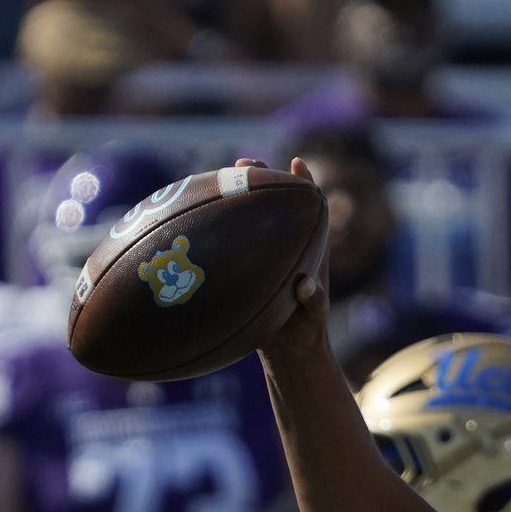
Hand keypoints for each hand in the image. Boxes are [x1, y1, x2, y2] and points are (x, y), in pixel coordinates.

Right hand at [237, 158, 331, 358]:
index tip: (298, 162)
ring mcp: (262, 255)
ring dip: (236, 198)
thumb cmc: (307, 331)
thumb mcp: (314, 318)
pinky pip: (230, 243)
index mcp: (308, 249)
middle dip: (262, 181)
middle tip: (246, 162)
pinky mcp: (243, 268)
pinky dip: (217, 230)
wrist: (287, 349)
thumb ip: (315, 303)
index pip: (309, 210)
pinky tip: (195, 219)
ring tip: (222, 175)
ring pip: (248, 221)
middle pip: (274, 205)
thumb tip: (307, 285)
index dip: (305, 185)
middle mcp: (285, 245)